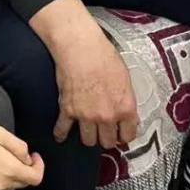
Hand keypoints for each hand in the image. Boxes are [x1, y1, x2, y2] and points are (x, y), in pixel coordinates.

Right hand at [0, 122, 44, 189]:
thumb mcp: (3, 134)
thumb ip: (20, 147)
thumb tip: (27, 158)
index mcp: (11, 170)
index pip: (35, 178)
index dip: (39, 166)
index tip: (35, 155)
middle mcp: (3, 183)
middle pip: (24, 182)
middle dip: (27, 169)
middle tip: (22, 154)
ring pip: (12, 184)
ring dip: (15, 173)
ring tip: (7, 157)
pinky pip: (0, 185)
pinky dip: (4, 176)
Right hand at [32, 0, 137, 148]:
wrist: (81, 48)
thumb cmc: (104, 57)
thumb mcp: (125, 78)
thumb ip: (126, 100)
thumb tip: (126, 113)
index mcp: (125, 109)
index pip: (128, 136)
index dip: (124, 135)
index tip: (120, 133)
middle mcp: (107, 117)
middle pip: (107, 141)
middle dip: (106, 136)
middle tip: (103, 130)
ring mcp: (86, 116)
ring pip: (88, 141)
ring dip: (88, 136)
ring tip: (87, 129)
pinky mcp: (67, 111)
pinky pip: (63, 130)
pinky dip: (61, 133)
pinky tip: (61, 135)